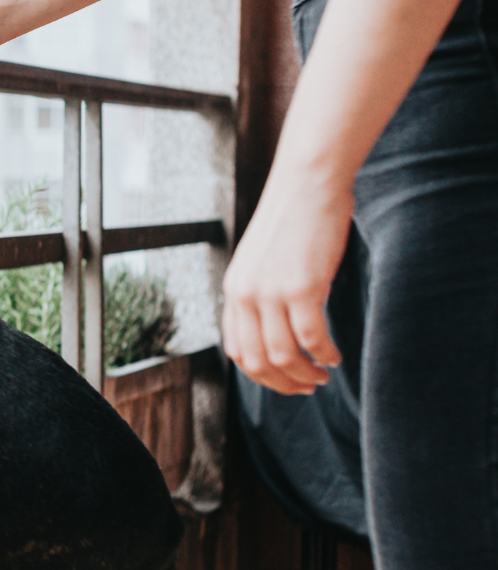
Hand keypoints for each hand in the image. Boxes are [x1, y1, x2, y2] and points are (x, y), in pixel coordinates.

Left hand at [220, 170, 350, 394]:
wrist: (307, 183)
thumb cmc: (293, 220)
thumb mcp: (264, 261)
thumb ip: (263, 292)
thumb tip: (277, 327)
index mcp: (234, 291)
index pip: (236, 350)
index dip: (260, 374)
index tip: (284, 379)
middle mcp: (245, 295)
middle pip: (256, 360)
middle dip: (282, 383)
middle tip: (307, 387)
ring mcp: (271, 292)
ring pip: (283, 355)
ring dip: (305, 374)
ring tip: (323, 375)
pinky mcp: (302, 286)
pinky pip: (312, 338)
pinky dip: (325, 355)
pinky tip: (335, 357)